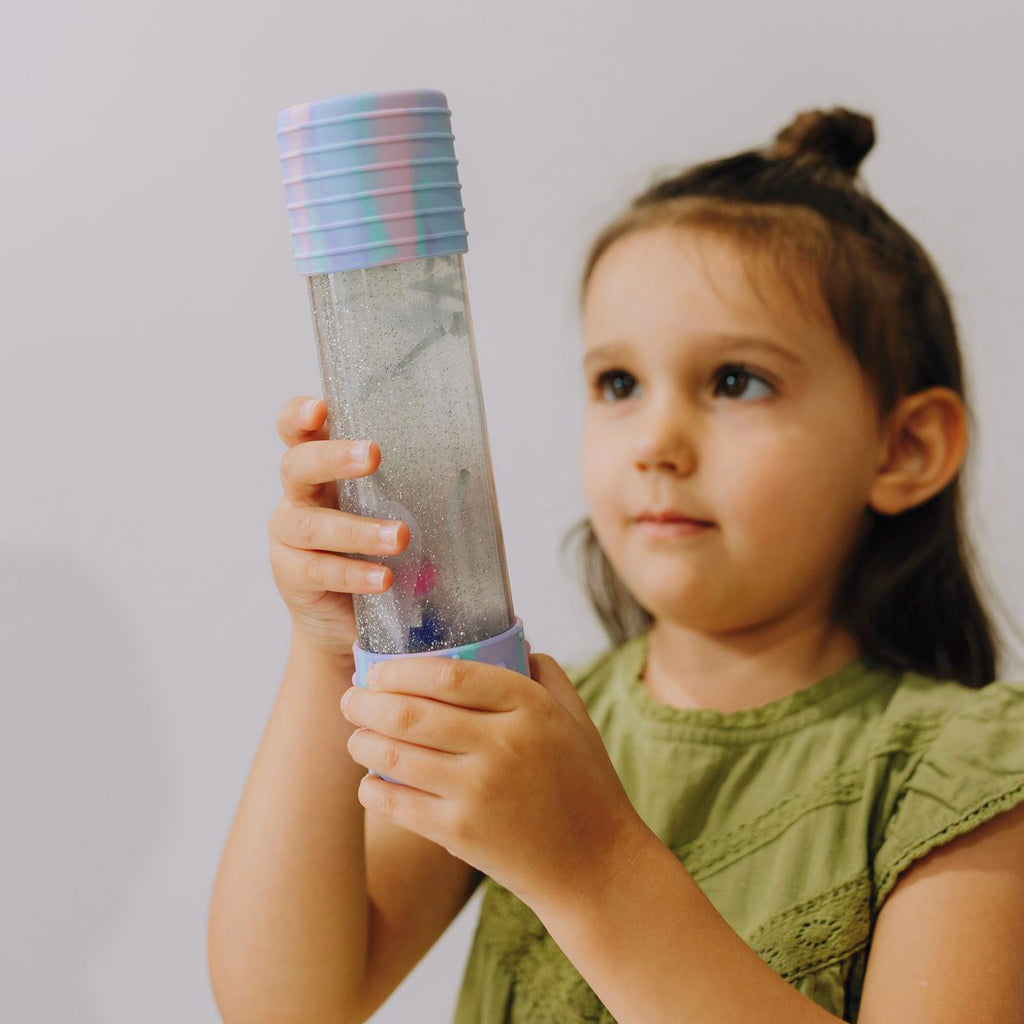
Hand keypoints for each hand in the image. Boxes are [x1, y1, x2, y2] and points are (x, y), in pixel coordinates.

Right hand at [268, 395, 409, 659]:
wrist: (342, 615)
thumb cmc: (370, 547)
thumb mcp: (386, 508)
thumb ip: (404, 487)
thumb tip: (469, 472)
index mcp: (319, 469)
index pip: (295, 430)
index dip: (299, 415)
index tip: (320, 408)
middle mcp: (298, 496)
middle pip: (298, 466)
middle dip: (333, 458)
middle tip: (372, 456)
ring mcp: (288, 536)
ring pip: (311, 524)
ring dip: (358, 529)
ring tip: (400, 537)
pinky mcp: (291, 575)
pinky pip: (318, 571)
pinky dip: (354, 574)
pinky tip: (383, 579)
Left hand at [340, 651, 649, 910]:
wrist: (595, 865)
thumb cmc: (583, 783)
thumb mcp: (575, 717)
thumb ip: (543, 673)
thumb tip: (510, 638)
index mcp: (530, 707)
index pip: (450, 674)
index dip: (402, 669)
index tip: (378, 670)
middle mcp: (503, 743)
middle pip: (411, 712)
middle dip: (366, 703)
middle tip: (350, 700)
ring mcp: (479, 791)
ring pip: (394, 756)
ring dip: (363, 743)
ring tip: (356, 737)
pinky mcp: (461, 834)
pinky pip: (397, 803)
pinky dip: (373, 790)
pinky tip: (370, 782)